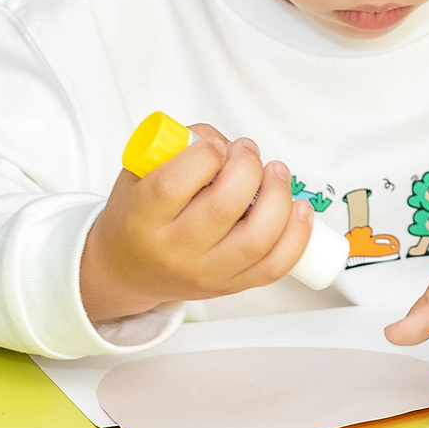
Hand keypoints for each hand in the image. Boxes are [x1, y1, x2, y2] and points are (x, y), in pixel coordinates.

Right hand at [78, 124, 313, 321]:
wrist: (129, 271)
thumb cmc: (137, 216)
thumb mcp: (139, 174)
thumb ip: (177, 148)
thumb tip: (225, 142)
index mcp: (142, 219)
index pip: (174, 185)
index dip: (204, 156)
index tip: (217, 144)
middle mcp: (175, 251)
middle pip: (224, 207)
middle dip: (247, 168)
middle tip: (248, 151)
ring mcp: (206, 273)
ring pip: (257, 238)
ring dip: (278, 197)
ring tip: (276, 172)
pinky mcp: (231, 285)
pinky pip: (274, 266)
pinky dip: (296, 235)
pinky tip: (299, 208)